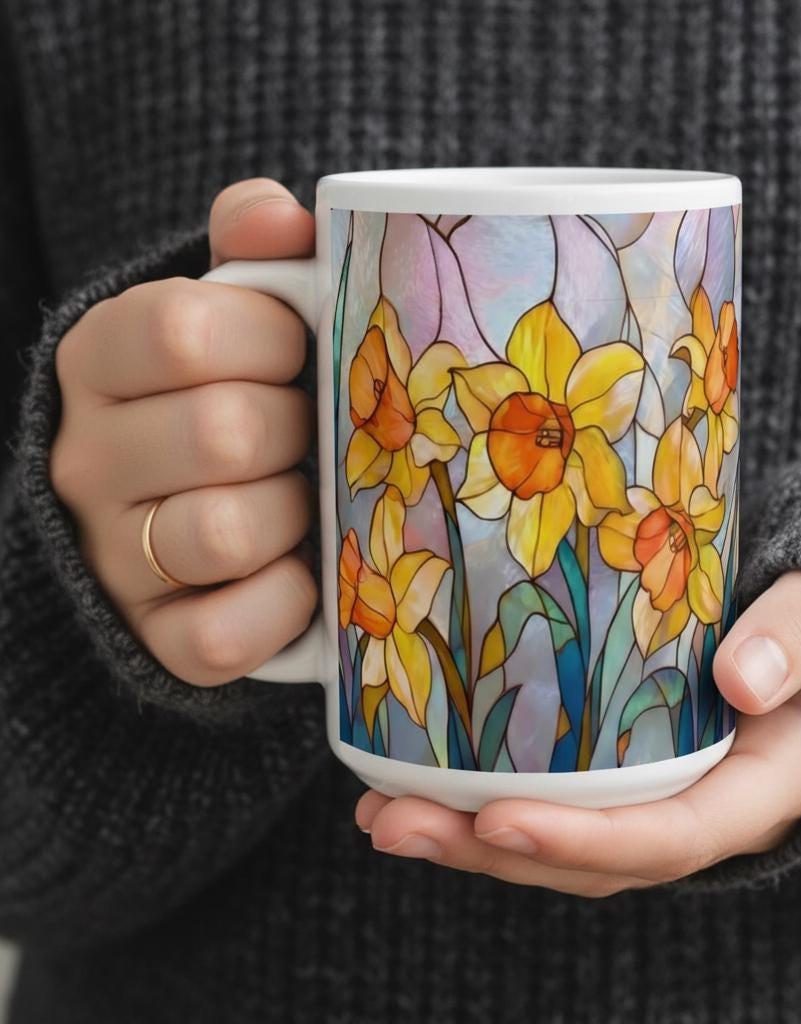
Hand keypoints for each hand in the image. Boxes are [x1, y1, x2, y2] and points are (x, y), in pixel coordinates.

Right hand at [51, 178, 318, 684]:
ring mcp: (114, 556)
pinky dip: (288, 603)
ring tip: (307, 500)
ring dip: (298, 515)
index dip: (273, 339)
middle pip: (223, 432)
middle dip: (299, 431)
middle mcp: (88, 458)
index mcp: (100, 360)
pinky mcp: (158, 637)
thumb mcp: (231, 312)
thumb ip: (251, 256)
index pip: (184, 329)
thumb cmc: (229, 395)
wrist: (185, 511)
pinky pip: (227, 631)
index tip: (300, 352)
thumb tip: (281, 217)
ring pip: (225, 531)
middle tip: (314, 434)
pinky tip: (303, 573)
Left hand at [355, 571, 800, 896]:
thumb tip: (742, 679)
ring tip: (377, 815)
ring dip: (467, 838)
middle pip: (590, 859)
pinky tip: (414, 782)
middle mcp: (698, 814)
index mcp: (756, 792)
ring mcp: (658, 799)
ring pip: (560, 842)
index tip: (497, 819)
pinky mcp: (626, 774)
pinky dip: (484, 804)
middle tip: (390, 824)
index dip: (583, 840)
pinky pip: (555, 803)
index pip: (666, 838)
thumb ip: (798, 638)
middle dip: (488, 851)